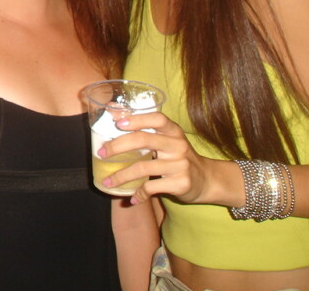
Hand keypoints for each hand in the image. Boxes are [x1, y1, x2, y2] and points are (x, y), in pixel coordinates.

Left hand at [99, 112, 215, 205]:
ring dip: (121, 176)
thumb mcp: (167, 139)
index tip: (117, 123)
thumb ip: (144, 129)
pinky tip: (132, 198)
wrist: (206, 180)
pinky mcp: (181, 183)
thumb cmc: (178, 156)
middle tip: (101, 153)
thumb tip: (112, 109)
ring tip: (107, 182)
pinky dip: (138, 193)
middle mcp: (178, 145)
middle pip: (144, 140)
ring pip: (143, 168)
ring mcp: (180, 164)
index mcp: (173, 131)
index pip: (157, 118)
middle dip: (117, 146)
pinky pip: (152, 187)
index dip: (137, 119)